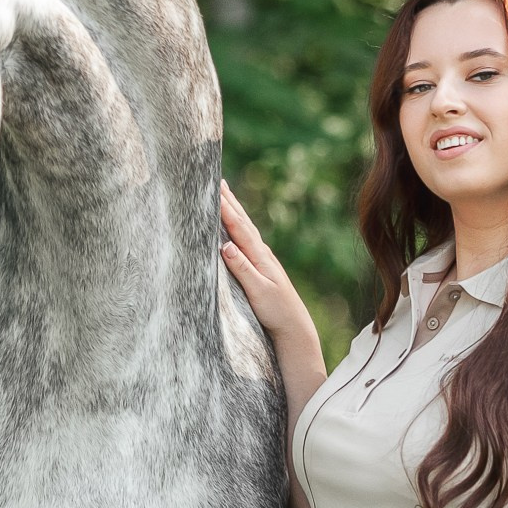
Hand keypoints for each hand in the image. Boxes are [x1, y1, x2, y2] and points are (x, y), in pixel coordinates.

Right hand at [220, 183, 321, 363]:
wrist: (294, 327)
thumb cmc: (276, 311)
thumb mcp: (258, 292)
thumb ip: (242, 268)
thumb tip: (225, 245)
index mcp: (260, 257)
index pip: (239, 228)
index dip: (225, 209)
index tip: (213, 190)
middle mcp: (262, 253)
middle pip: (243, 222)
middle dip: (230, 201)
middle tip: (217, 181)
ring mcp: (263, 259)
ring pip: (246, 228)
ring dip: (235, 210)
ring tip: (224, 194)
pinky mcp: (262, 267)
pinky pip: (247, 239)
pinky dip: (239, 227)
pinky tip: (236, 226)